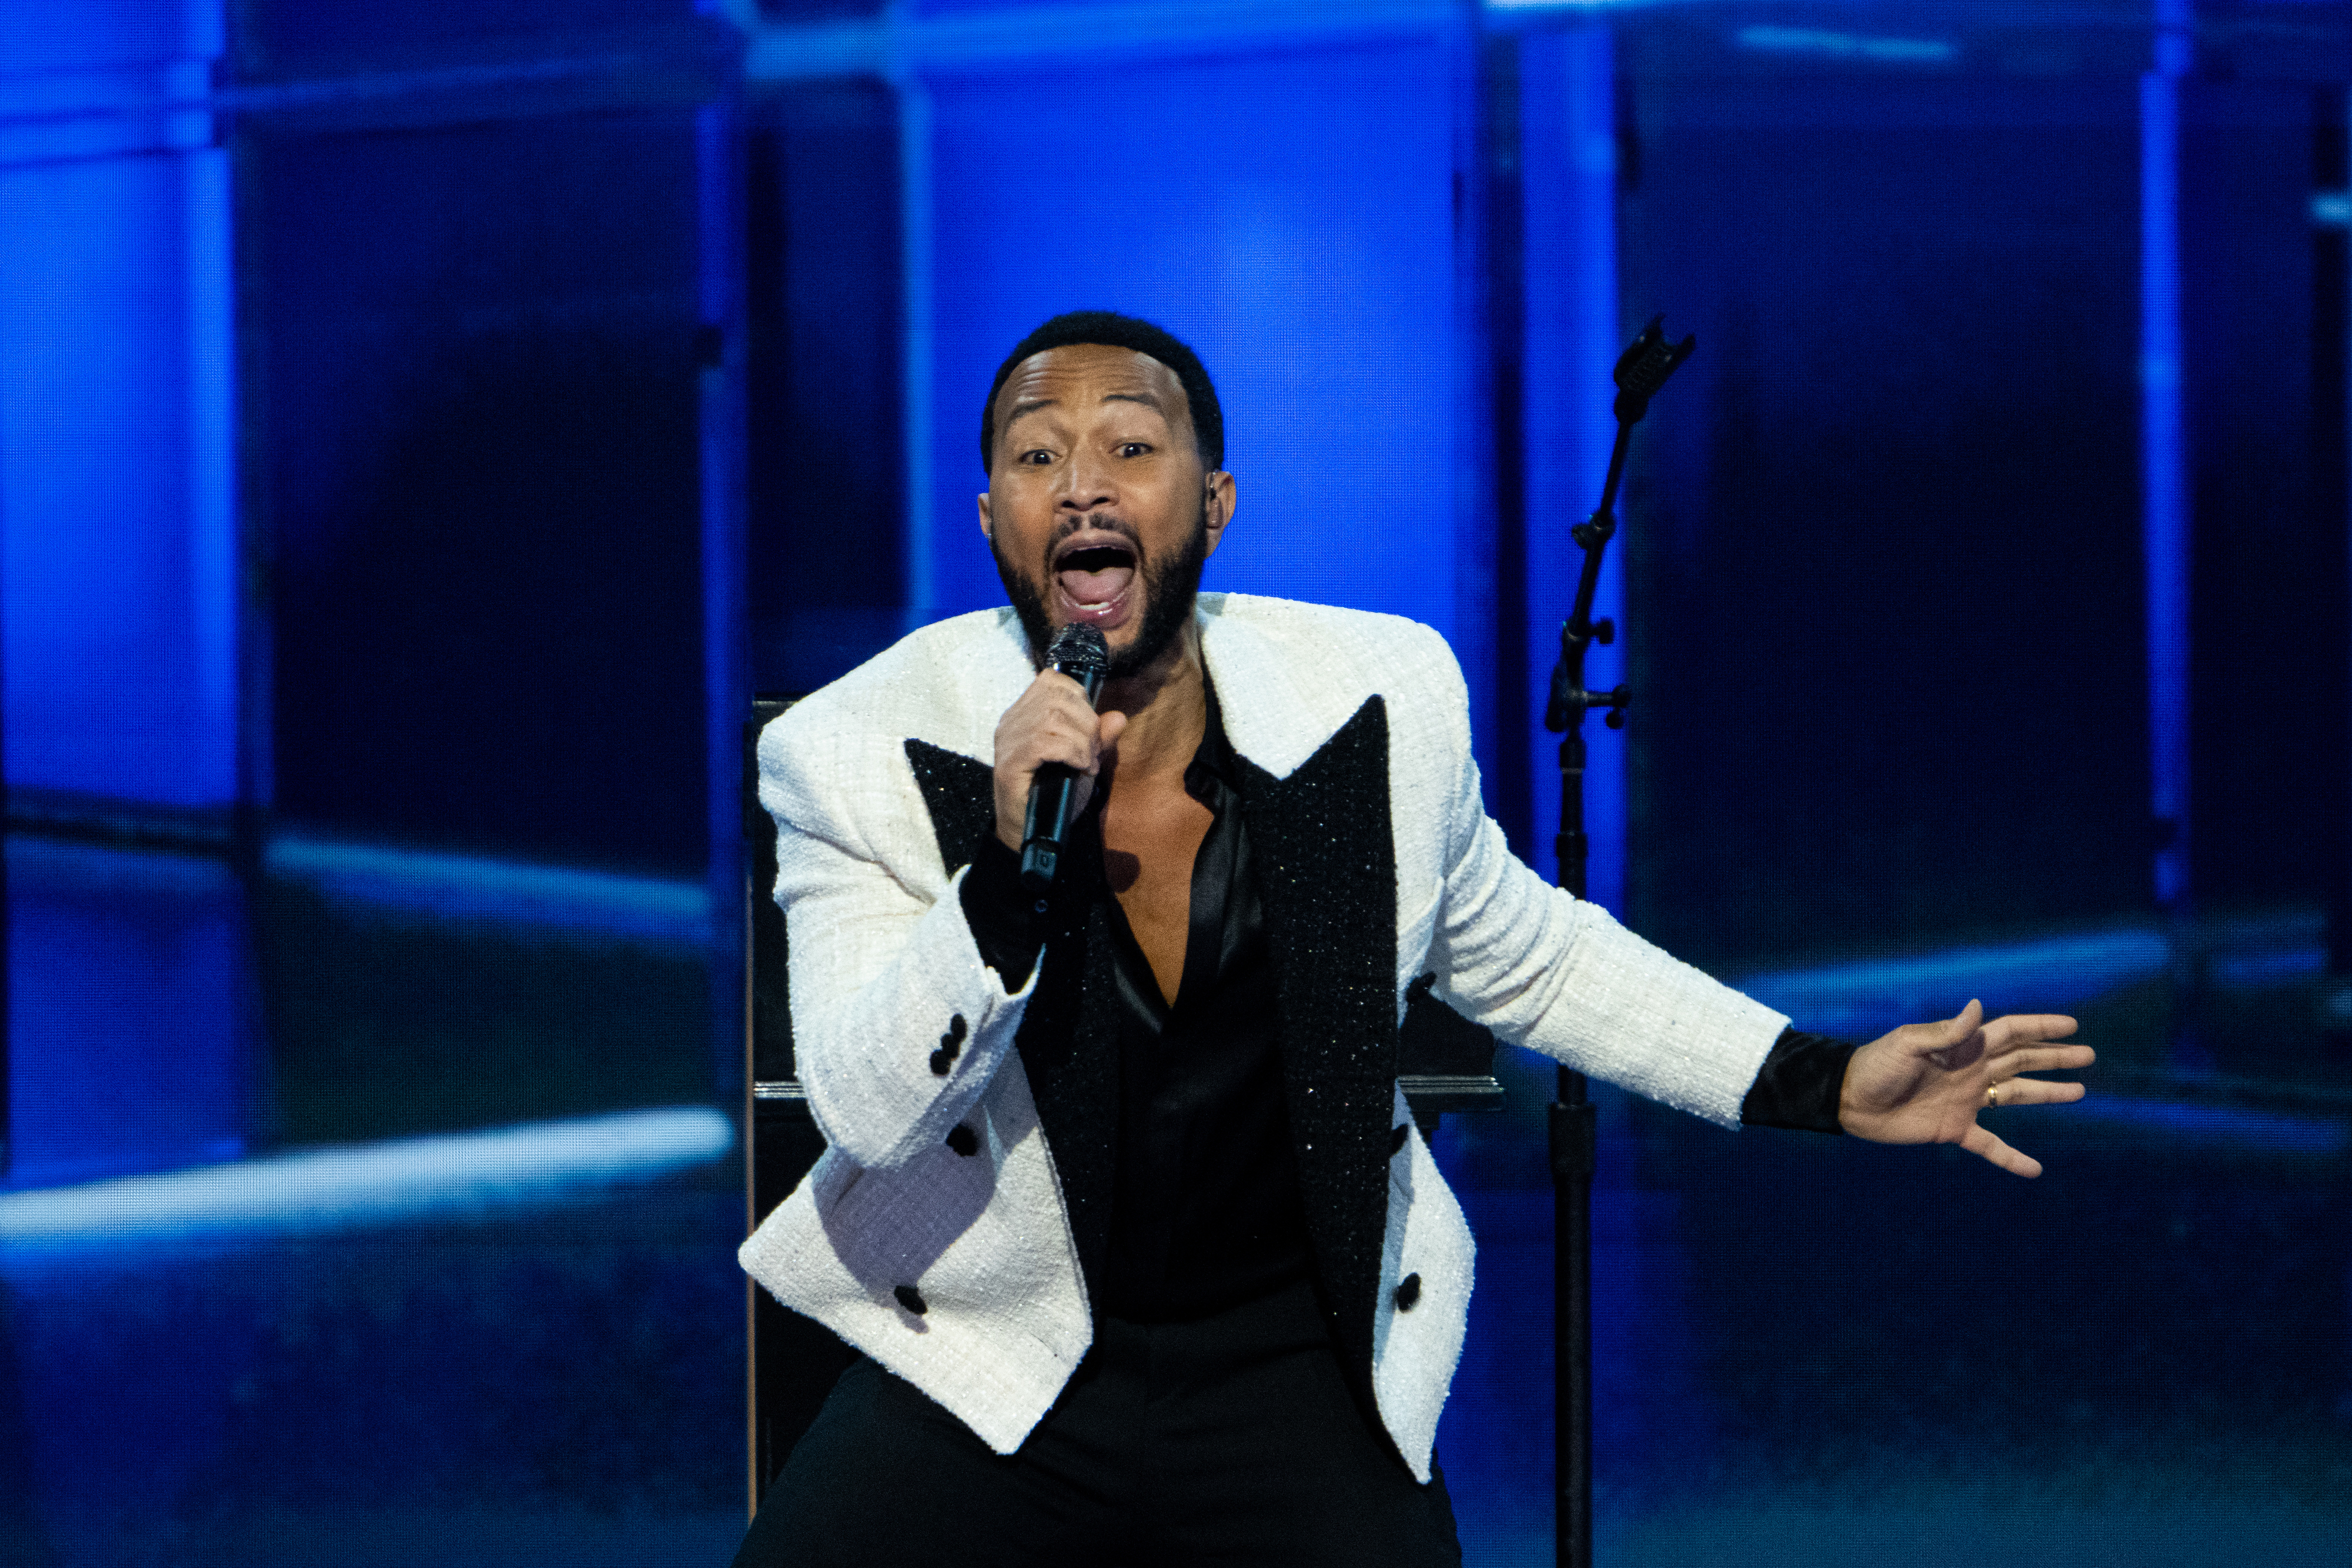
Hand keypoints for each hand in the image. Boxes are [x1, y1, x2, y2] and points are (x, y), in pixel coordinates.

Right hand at [992, 669, 1127, 851]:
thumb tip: (1119, 717)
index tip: (1091, 729)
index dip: (1080, 698)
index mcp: (1024, 714)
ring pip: (1052, 718)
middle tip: (1093, 752)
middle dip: (1087, 723)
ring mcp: (1007, 742)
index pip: (1052, 680)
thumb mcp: (1084, 761)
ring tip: (1086, 764)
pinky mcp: (1009, 765)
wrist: (1033, 834)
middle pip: (1057, 697)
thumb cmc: (1055, 795)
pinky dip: (1071, 753)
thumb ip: (1100, 738)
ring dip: (1081, 741)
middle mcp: (1011, 722)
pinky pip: (1044, 743)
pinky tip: (1078, 768)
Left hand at [1839, 1000, 2091, 1177]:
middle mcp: (1970, 1070)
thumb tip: (1979, 1006)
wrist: (1848, 1100)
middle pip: (2022, 1061)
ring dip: (2047, 1094)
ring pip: (2016, 1095)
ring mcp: (1965, 1100)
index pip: (2010, 1033)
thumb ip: (1945, 1031)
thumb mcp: (1907, 1043)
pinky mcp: (1954, 1129)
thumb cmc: (1874, 1065)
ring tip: (2079, 1093)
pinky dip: (2012, 1158)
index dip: (2040, 1028)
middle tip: (2088, 1056)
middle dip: (2054, 1058)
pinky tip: (2035, 1170)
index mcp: (1962, 1047)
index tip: (2071, 1026)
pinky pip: (1990, 1146)